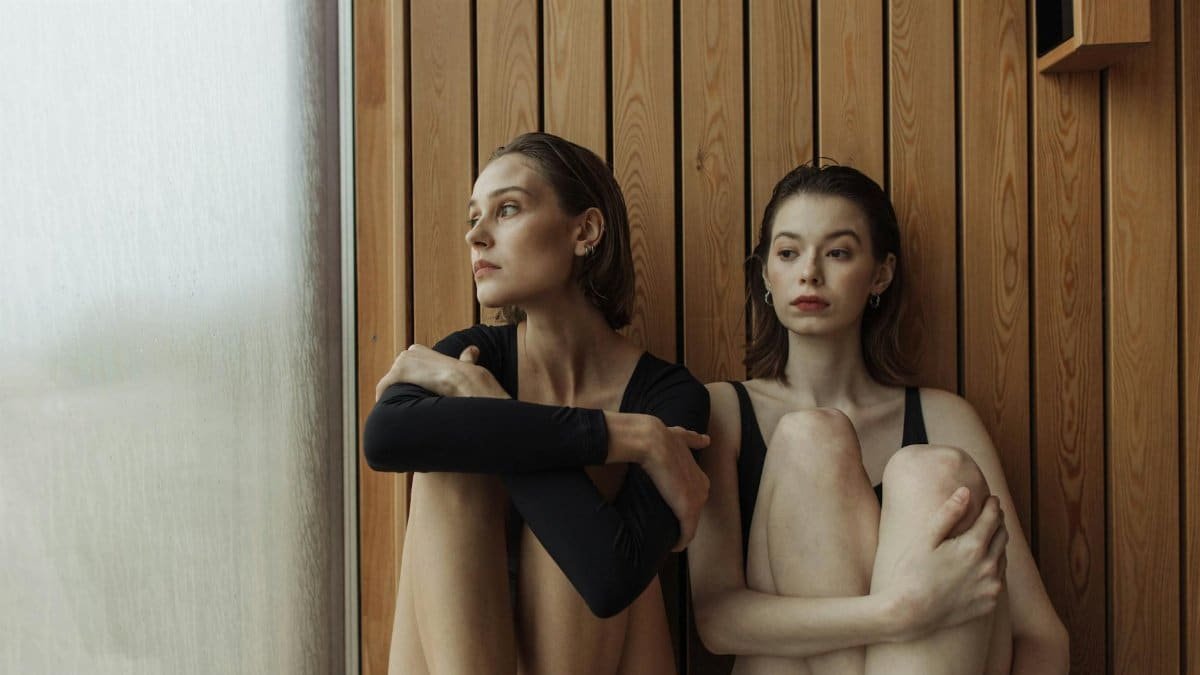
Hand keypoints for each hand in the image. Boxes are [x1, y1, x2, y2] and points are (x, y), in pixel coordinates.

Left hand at [374, 344, 506, 400]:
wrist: (462, 380)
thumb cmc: (466, 375)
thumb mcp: (466, 363)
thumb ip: (466, 357)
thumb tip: (474, 349)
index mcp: (420, 350)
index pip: (407, 364)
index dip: (410, 378)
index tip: (415, 389)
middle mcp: (409, 352)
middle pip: (396, 372)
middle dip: (401, 385)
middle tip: (407, 401)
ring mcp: (402, 362)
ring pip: (391, 380)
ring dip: (393, 392)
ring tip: (400, 406)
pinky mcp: (397, 373)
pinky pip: (383, 386)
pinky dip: (382, 395)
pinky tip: (386, 406)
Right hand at [606, 413, 710, 550]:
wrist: (654, 442)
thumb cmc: (663, 439)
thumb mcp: (683, 437)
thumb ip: (694, 440)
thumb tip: (706, 440)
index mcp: (701, 477)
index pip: (695, 497)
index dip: (683, 504)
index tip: (672, 510)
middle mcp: (703, 490)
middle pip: (694, 512)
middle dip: (683, 520)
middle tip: (669, 526)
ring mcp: (697, 502)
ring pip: (691, 525)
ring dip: (682, 533)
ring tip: (671, 539)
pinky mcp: (687, 512)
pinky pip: (686, 534)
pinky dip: (680, 542)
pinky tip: (675, 547)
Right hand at [883, 488, 1007, 639]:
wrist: (910, 613)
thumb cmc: (912, 572)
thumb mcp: (926, 538)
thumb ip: (948, 513)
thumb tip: (965, 491)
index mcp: (973, 547)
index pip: (992, 518)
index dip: (992, 505)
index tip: (991, 498)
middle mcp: (988, 566)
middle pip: (1002, 536)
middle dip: (998, 522)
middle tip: (993, 513)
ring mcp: (990, 586)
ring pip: (1002, 557)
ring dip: (998, 543)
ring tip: (990, 535)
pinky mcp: (988, 602)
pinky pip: (998, 579)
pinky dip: (995, 567)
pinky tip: (984, 563)